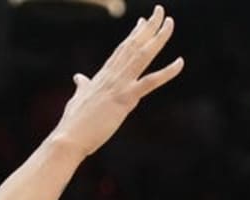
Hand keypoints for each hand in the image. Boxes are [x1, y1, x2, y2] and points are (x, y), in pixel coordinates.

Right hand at [53, 7, 183, 157]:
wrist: (69, 138)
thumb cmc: (72, 124)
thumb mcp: (77, 99)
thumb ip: (81, 86)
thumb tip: (78, 77)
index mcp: (102, 76)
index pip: (121, 50)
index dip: (134, 35)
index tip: (143, 22)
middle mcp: (112, 76)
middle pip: (133, 46)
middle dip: (148, 27)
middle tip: (161, 11)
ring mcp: (119, 86)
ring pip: (142, 56)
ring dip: (158, 38)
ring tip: (169, 23)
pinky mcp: (125, 100)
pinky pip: (150, 82)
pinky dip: (166, 72)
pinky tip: (180, 62)